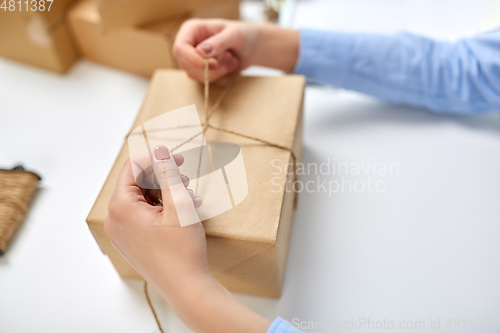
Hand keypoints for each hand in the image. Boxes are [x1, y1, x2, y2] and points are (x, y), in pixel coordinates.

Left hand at [105, 145, 270, 331]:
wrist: (187, 288)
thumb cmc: (182, 249)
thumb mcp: (178, 204)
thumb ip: (167, 172)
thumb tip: (159, 148)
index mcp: (120, 207)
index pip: (132, 168)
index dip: (156, 159)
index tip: (179, 160)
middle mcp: (115, 220)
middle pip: (137, 184)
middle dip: (163, 178)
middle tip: (187, 180)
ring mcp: (123, 233)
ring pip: (143, 200)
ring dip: (167, 193)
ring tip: (190, 199)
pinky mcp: (133, 242)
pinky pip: (144, 216)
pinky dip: (164, 209)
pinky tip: (185, 212)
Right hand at [173, 19, 258, 81]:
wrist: (251, 47)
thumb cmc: (243, 35)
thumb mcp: (234, 35)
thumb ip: (219, 42)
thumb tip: (201, 52)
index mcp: (192, 29)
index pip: (180, 48)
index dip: (193, 59)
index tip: (213, 63)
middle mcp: (189, 43)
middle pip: (185, 64)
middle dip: (208, 67)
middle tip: (228, 58)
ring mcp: (192, 57)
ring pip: (194, 74)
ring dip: (216, 71)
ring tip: (230, 59)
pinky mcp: (199, 69)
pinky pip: (202, 79)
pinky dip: (218, 75)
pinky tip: (228, 65)